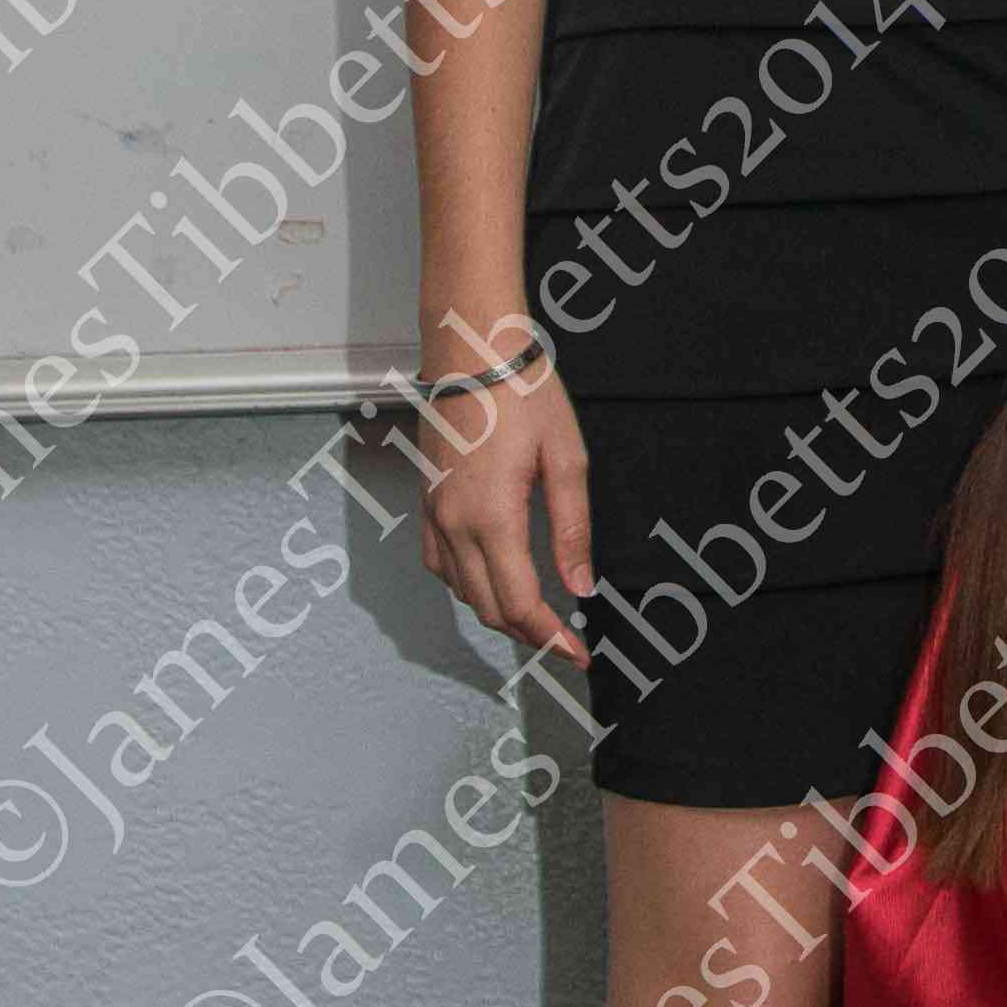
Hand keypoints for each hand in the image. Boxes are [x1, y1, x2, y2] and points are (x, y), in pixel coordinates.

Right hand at [419, 360, 591, 662]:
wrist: (472, 352)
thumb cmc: (522, 395)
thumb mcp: (567, 461)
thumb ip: (572, 531)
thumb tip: (580, 588)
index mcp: (492, 518)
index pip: (520, 604)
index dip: (551, 639)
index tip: (578, 655)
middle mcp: (454, 524)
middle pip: (489, 609)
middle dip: (529, 634)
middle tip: (567, 642)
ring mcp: (435, 515)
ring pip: (462, 592)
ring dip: (499, 613)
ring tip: (539, 617)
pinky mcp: (427, 502)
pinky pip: (441, 565)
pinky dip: (468, 586)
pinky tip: (494, 580)